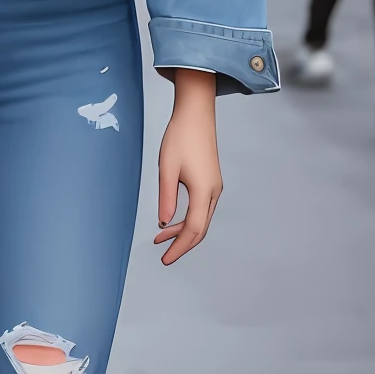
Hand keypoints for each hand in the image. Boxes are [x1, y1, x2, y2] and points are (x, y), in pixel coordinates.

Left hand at [153, 69, 221, 265]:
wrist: (196, 115)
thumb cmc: (181, 137)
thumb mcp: (167, 168)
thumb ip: (166, 197)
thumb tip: (164, 221)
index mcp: (204, 191)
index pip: (194, 229)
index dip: (180, 247)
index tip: (166, 258)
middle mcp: (214, 192)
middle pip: (201, 229)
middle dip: (182, 244)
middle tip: (164, 256)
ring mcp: (214, 187)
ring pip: (201, 219)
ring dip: (182, 231)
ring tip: (160, 238)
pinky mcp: (210, 181)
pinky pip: (201, 209)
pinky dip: (186, 219)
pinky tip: (171, 220)